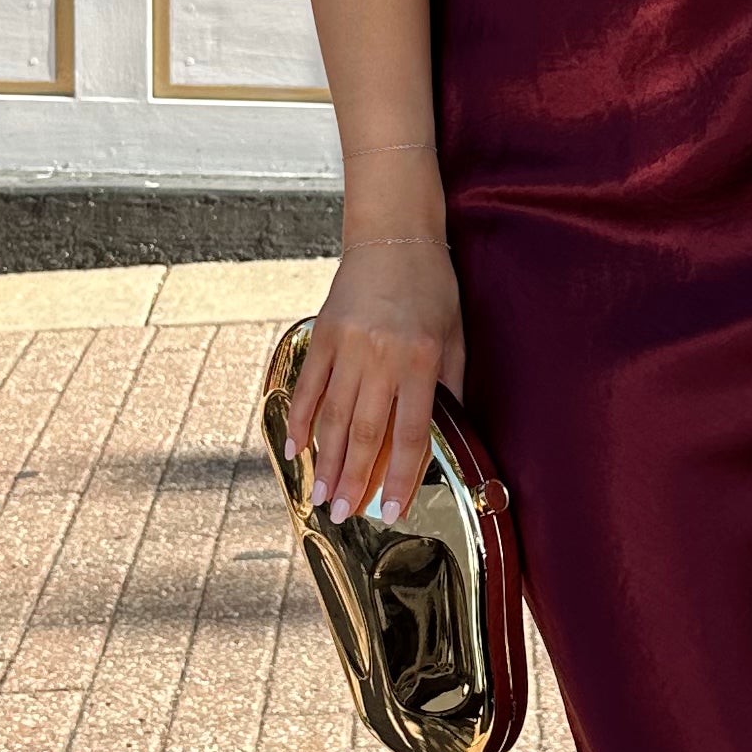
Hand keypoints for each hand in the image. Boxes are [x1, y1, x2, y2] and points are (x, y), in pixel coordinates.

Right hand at [284, 234, 465, 524]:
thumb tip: (444, 437)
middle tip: (342, 516)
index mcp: (420, 360)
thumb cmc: (432, 287)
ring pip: (332, 417)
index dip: (400, 478)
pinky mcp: (321, 334)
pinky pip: (309, 386)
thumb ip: (448, 387)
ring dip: (325, 462)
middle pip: (364, 434)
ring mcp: (347, 345)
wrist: (393, 235)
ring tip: (319, 496)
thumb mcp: (454, 336)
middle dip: (353, 481)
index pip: (411, 434)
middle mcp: (381, 356)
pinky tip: (297, 448)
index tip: (390, 510)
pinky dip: (301, 420)